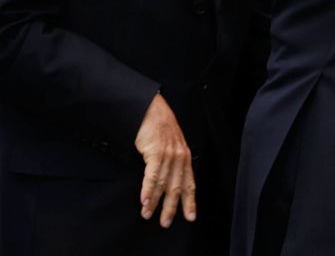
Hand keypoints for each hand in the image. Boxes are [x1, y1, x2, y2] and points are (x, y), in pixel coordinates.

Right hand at [134, 93, 195, 227]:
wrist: (152, 111)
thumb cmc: (161, 129)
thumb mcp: (173, 147)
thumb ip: (174, 164)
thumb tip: (169, 185)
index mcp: (185, 157)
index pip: (190, 183)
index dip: (190, 201)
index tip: (190, 216)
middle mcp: (180, 157)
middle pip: (177, 187)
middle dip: (172, 208)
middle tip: (166, 223)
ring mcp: (169, 154)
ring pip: (163, 184)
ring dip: (154, 202)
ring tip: (148, 215)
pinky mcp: (156, 152)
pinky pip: (152, 175)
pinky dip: (147, 190)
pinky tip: (144, 201)